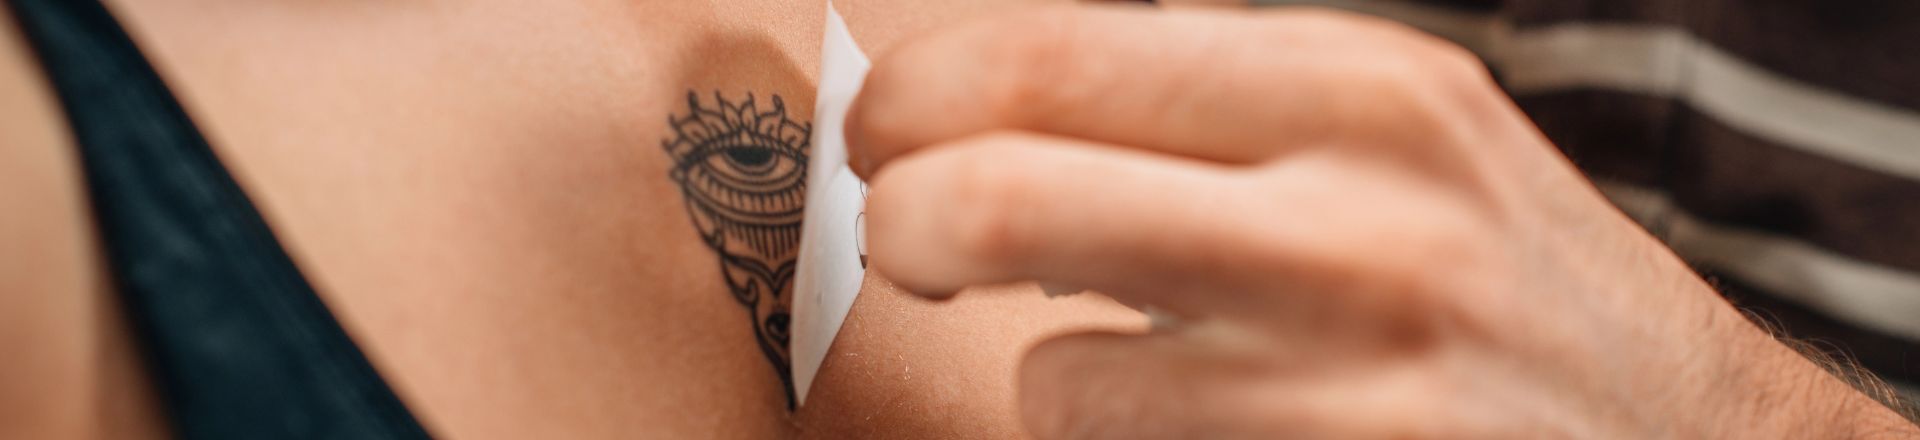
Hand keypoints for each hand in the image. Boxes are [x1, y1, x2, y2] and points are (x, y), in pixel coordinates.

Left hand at [846, 5, 1917, 438]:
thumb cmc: (1498, 283)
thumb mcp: (1395, 136)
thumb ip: (1211, 100)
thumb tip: (978, 83)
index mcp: (1359, 86)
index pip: (1044, 55)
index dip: (917, 97)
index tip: (882, 134)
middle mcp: (1363, 220)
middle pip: (1000, 198)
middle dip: (907, 226)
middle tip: (906, 241)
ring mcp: (1356, 383)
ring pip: (1054, 378)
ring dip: (1058, 378)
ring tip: (1142, 364)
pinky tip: (1218, 436)